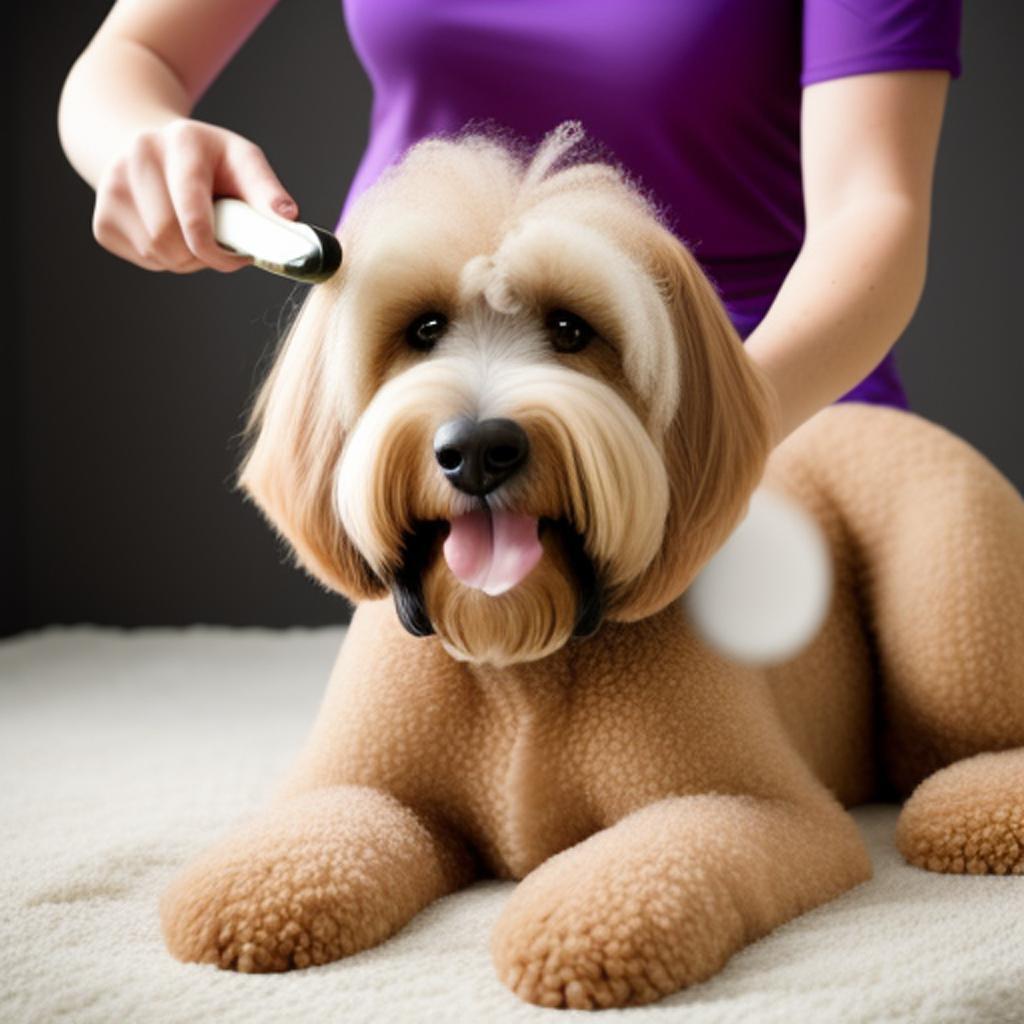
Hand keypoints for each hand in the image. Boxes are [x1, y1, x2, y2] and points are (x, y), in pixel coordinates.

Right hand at [91, 118, 297, 273]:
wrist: (149, 147)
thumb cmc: (207, 160)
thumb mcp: (242, 161)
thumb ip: (266, 190)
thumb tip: (288, 217)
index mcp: (181, 142)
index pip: (191, 213)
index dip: (215, 250)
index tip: (237, 258)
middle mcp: (138, 157)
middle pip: (169, 239)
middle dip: (202, 256)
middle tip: (219, 248)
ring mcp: (111, 185)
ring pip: (155, 252)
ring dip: (185, 260)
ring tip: (195, 236)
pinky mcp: (102, 217)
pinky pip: (141, 258)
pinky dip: (164, 260)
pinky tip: (171, 234)